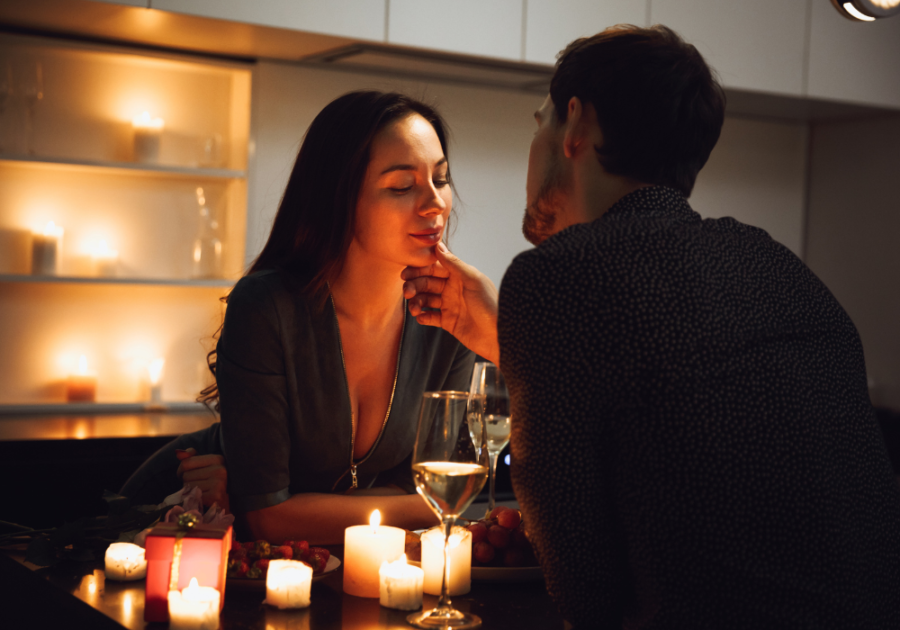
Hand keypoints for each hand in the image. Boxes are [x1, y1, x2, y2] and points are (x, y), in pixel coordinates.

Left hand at [175, 448, 229, 511]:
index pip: (186, 463)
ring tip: (200, 490)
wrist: (229, 499)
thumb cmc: (213, 479)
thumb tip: (179, 454)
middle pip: (186, 476)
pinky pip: (193, 496)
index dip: (181, 470)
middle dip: (187, 481)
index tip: (188, 474)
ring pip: (188, 486)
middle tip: (197, 484)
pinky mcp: (215, 496)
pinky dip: (194, 498)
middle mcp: (219, 470)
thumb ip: (191, 457)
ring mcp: (218, 483)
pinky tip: (202, 498)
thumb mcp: (205, 465)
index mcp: (218, 459)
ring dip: (190, 490)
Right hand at [401, 242, 499, 363]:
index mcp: (459, 276)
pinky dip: (423, 316)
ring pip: (426, 299)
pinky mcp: (448, 322)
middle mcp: (453, 289)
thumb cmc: (490, 305)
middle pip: (427, 283)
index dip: (419, 269)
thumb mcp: (473, 280)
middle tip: (407, 292)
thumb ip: (454, 263)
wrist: (499, 336)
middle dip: (415, 286)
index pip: (434, 267)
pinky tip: (420, 317)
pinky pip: (430, 317)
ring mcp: (450, 305)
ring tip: (414, 308)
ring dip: (416, 302)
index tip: (406, 273)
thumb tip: (438, 245)